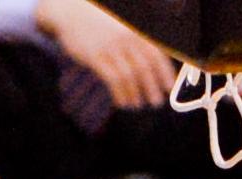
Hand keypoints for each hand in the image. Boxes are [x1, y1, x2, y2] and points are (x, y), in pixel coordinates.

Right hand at [34, 0, 175, 106]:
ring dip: (135, 94)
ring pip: (129, 76)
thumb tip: (154, 65)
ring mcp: (110, 46)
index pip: (157, 54)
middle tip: (156, 102)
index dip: (165, 73)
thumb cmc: (100, 21)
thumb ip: (139, 41)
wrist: (72, 13)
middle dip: (152, 88)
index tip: (169, 88)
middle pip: (145, 67)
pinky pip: (113, 79)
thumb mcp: (123, 25)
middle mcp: (126, 37)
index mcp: (136, 29)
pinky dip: (120, 93)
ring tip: (137, 104)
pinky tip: (122, 101)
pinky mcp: (95, 56)